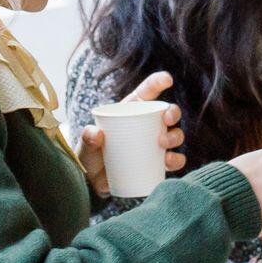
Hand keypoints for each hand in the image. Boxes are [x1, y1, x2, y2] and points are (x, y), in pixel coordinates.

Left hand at [76, 72, 184, 195]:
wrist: (92, 182)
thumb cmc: (89, 157)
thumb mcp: (85, 145)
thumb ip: (87, 138)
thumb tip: (97, 133)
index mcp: (130, 111)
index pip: (147, 92)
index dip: (158, 82)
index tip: (167, 80)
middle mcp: (146, 125)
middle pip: (167, 113)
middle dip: (173, 112)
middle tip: (167, 120)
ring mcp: (153, 144)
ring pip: (174, 135)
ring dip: (175, 137)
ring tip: (163, 144)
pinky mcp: (156, 163)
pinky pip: (173, 160)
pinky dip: (176, 160)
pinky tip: (169, 161)